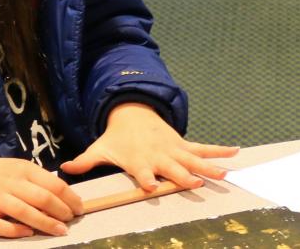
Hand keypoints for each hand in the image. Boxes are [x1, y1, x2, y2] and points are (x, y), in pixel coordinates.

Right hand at [0, 156, 82, 237]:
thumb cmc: (2, 174)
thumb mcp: (23, 169)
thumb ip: (42, 182)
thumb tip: (68, 199)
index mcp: (25, 170)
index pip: (54, 184)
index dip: (70, 198)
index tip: (79, 209)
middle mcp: (11, 183)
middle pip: (42, 198)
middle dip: (61, 211)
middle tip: (70, 221)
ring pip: (23, 211)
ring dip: (44, 222)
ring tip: (59, 230)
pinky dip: (14, 230)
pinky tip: (28, 233)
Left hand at [59, 102, 238, 190]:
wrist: (133, 113)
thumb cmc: (117, 138)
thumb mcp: (100, 148)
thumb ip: (85, 160)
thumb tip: (63, 168)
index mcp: (139, 160)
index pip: (142, 172)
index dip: (146, 178)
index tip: (150, 186)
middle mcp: (159, 156)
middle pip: (173, 168)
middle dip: (184, 175)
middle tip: (197, 183)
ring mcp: (174, 149)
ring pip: (193, 159)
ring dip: (209, 166)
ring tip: (224, 173)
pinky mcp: (183, 144)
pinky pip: (203, 148)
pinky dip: (220, 150)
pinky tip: (235, 152)